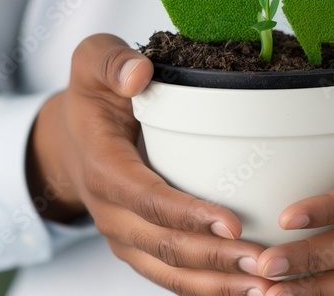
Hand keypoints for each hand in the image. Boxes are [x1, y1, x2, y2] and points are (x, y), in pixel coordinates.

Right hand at [27, 34, 274, 294]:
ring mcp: (122, 235)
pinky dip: (205, 289)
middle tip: (265, 263)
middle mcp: (110, 211)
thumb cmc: (93, 96)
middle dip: (214, 259)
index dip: (188, 215)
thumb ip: (112, 61)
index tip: (233, 222)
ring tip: (264, 287)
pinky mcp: (138, 248)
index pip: (146, 199)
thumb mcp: (92, 60)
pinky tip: (246, 292)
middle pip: (162, 245)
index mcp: (103, 167)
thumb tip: (139, 73)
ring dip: (215, 285)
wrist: (69, 138)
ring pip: (167, 272)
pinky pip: (169, 277)